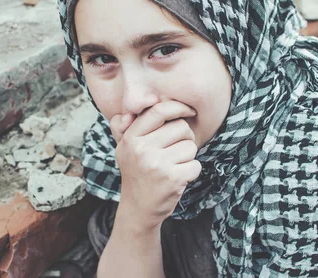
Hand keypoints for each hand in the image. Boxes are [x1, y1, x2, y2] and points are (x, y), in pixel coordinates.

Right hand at [110, 101, 201, 230]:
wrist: (137, 209)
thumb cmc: (135, 172)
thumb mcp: (123, 148)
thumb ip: (122, 127)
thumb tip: (128, 113)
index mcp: (131, 138)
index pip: (158, 111)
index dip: (178, 107)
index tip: (189, 111)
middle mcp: (142, 149)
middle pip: (181, 127)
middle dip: (185, 137)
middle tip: (175, 150)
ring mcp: (157, 164)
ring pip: (190, 146)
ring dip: (188, 156)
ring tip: (174, 165)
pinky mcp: (172, 179)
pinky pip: (195, 165)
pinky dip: (192, 171)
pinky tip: (179, 177)